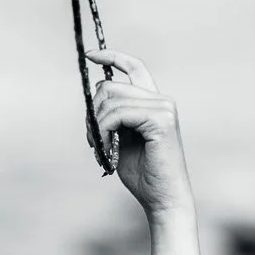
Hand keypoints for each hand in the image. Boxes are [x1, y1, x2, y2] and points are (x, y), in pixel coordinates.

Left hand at [86, 50, 193, 218]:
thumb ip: (111, 115)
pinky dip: (104, 130)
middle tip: (93, 139)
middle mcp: (161, 100)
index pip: (135, 67)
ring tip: (101, 148)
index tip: (90, 55)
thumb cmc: (142, 173)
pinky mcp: (161, 120)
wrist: (162, 198)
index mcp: (153, 102)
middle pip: (110, 86)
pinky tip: (107, 147)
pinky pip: (116, 114)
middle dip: (93, 112)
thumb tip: (95, 92)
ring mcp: (163, 108)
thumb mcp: (119, 137)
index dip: (112, 57)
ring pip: (110, 101)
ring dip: (96, 126)